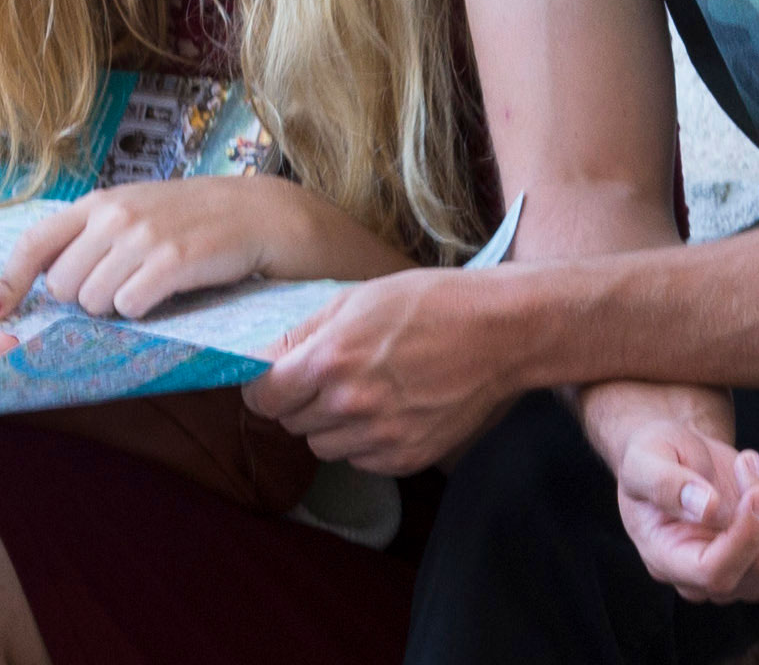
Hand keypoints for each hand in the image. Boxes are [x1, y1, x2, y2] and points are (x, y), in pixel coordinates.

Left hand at [0, 175, 315, 319]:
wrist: (261, 214)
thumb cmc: (196, 219)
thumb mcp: (138, 213)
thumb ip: (94, 237)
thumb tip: (49, 279)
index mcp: (99, 204)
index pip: (34, 243)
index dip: (11, 281)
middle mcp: (114, 216)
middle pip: (64, 286)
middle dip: (86, 300)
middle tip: (123, 290)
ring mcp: (143, 236)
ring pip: (94, 301)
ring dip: (118, 307)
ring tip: (150, 287)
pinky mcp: (172, 260)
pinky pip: (131, 305)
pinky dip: (144, 310)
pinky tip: (167, 293)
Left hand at [245, 267, 529, 472]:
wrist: (501, 333)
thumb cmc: (430, 304)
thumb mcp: (357, 298)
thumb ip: (302, 332)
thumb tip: (257, 357)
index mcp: (330, 361)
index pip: (263, 397)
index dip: (265, 387)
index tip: (277, 379)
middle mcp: (350, 405)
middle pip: (291, 423)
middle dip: (302, 401)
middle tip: (334, 375)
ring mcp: (380, 437)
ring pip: (323, 446)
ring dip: (333, 425)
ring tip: (367, 391)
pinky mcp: (406, 458)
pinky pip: (360, 460)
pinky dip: (366, 441)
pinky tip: (392, 410)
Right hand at [608, 415, 758, 602]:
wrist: (678, 460)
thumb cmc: (654, 457)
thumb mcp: (645, 458)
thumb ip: (665, 483)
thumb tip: (709, 509)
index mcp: (667, 560)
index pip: (716, 574)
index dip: (746, 537)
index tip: (756, 490)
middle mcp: (705, 583)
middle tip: (747, 459)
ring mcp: (741, 580)